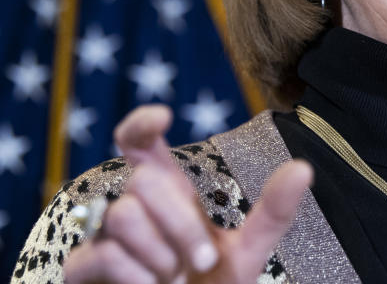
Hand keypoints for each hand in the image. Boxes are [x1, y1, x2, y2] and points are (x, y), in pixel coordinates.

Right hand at [63, 105, 311, 282]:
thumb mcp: (248, 252)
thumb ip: (273, 212)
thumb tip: (303, 168)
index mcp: (167, 194)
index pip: (139, 143)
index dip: (142, 124)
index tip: (163, 117)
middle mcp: (132, 208)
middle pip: (143, 180)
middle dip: (182, 223)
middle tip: (203, 262)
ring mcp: (103, 239)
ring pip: (122, 214)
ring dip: (161, 253)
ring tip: (173, 279)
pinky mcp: (83, 271)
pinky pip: (101, 255)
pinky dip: (137, 277)